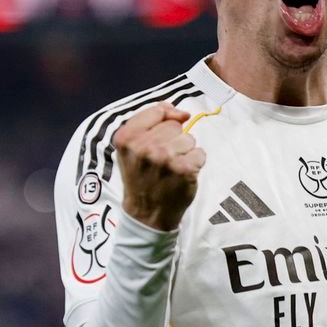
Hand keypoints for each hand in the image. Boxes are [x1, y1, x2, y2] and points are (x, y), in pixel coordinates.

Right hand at [113, 103, 205, 231]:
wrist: (146, 214)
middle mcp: (144, 147)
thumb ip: (150, 121)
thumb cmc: (140, 177)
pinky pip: (200, 153)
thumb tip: (180, 112)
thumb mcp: (132, 147)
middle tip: (161, 161)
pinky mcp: (184, 170)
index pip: (157, 112)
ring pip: (189, 138)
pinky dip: (194, 164)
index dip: (163, 122)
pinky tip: (181, 176)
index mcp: (127, 138)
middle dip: (172, 141)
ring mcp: (165, 159)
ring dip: (184, 153)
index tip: (158, 140)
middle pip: (174, 126)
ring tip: (171, 169)